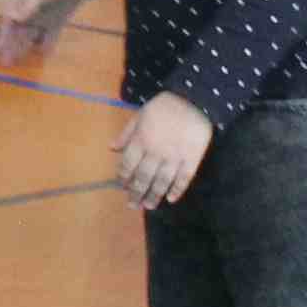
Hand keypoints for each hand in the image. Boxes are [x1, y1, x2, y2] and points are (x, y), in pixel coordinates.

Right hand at [0, 0, 79, 61]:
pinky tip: (44, 54)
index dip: (3, 36)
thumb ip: (27, 7)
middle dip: (12, 46)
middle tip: (6, 62)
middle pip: (18, 31)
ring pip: (32, 35)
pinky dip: (47, 44)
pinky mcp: (58, 20)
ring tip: (21, 60)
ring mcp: (44, 16)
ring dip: (26, 47)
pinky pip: (50, 35)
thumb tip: (12, 17)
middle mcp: (30, 11)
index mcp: (21, 2)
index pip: (9, 22)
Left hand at [116, 94, 214, 208]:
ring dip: (153, 196)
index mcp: (141, 141)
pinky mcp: (191, 159)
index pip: (128, 165)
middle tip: (133, 205)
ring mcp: (174, 157)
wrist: (194, 100)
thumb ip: (126, 134)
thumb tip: (112, 149)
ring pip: (161, 182)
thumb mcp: (140, 115)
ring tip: (148, 206)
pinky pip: (183, 179)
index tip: (122, 187)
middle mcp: (155, 152)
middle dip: (136, 193)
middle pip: (143, 178)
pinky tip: (171, 199)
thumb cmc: (164, 106)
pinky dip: (177, 190)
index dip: (123, 178)